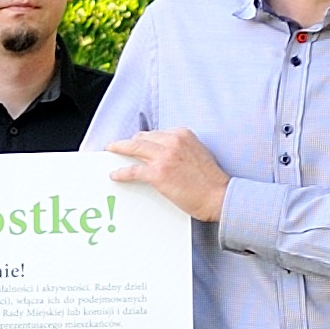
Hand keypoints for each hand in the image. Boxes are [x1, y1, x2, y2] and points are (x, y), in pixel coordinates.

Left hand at [104, 128, 229, 221]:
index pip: (155, 133)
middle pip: (141, 138)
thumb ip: (180, 147)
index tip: (136, 142)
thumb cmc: (210, 179)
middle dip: (129, 142)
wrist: (218, 195)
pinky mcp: (158, 174)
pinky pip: (132, 170)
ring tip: (111, 152)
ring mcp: (164, 157)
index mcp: (182, 134)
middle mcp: (172, 141)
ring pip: (133, 148)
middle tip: (117, 146)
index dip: (143, 139)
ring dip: (119, 150)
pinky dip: (121, 172)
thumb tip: (163, 151)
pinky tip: (115, 175)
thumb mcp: (197, 152)